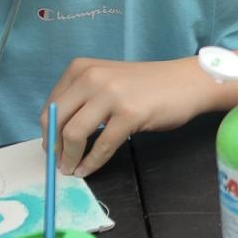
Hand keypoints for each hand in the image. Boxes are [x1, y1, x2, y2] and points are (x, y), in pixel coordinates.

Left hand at [45, 57, 231, 176]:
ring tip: (73, 168)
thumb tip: (58, 133)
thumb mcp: (108, 82)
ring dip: (69, 157)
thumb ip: (83, 98)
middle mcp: (92, 77)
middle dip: (54, 147)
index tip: (52, 149)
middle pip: (56, 120)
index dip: (48, 132)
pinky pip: (102, 145)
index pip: (51, 105)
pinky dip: (92, 162)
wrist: (188, 82)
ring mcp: (112, 94)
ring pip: (74, 133)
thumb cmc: (148, 86)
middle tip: (59, 163)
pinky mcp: (130, 113)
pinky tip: (89, 169)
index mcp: (81, 68)